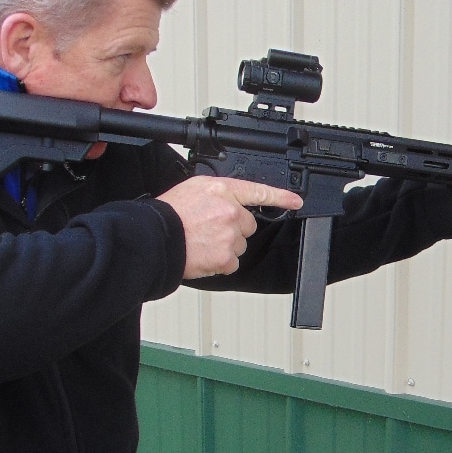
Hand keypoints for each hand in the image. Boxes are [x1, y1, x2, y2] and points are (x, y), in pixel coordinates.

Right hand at [158, 177, 303, 277]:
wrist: (155, 238)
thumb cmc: (168, 214)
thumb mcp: (193, 189)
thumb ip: (217, 194)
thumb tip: (227, 201)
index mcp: (222, 190)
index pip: (258, 191)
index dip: (281, 196)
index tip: (296, 201)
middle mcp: (230, 211)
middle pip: (248, 225)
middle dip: (233, 229)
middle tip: (209, 229)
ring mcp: (229, 235)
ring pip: (240, 245)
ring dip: (226, 246)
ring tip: (202, 242)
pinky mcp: (226, 257)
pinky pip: (231, 263)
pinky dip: (220, 263)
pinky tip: (203, 255)